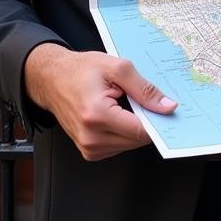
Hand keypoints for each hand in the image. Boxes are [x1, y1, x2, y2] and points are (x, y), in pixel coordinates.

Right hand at [24, 44, 176, 160]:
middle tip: (144, 99)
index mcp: (97, 116)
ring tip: (124, 103)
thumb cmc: (81, 70)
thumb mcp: (118, 68)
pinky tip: (118, 113)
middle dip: (147, 120)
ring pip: (129, 144)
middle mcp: (91, 137)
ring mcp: (88, 148)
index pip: (141, 130)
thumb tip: (167, 106)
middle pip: (137, 140)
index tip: (168, 109)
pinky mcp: (89, 151)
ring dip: (134, 126)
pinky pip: (119, 145)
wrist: (52, 79)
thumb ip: (144, 89)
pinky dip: (124, 131)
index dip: (158, 119)